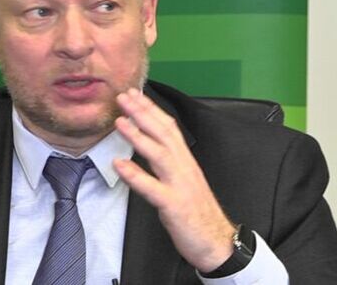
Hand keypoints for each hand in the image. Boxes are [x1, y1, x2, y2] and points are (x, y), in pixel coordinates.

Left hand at [112, 90, 234, 271]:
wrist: (218, 242)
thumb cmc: (197, 211)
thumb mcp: (184, 180)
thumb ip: (169, 161)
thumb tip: (152, 144)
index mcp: (185, 160)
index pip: (168, 127)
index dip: (151, 109)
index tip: (135, 93)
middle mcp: (184, 167)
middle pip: (163, 134)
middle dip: (142, 113)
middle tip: (123, 96)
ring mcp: (180, 185)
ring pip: (159, 155)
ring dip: (138, 136)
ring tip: (119, 122)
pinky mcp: (174, 205)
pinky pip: (152, 188)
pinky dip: (135, 175)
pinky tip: (118, 164)